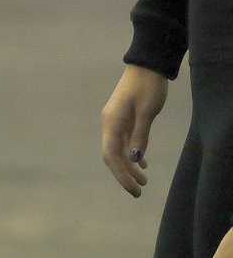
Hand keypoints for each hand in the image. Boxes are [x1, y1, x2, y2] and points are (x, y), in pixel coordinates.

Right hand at [102, 64, 170, 197]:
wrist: (147, 66)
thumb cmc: (147, 87)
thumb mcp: (148, 111)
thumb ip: (140, 135)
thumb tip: (135, 159)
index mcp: (112, 123)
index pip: (111, 156)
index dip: (121, 175)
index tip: (134, 189)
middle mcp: (109, 125)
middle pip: (113, 157)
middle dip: (125, 175)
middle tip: (139, 192)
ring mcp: (115, 122)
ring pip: (119, 150)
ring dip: (130, 167)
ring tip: (144, 181)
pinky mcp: (123, 119)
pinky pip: (125, 142)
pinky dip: (133, 154)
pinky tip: (143, 163)